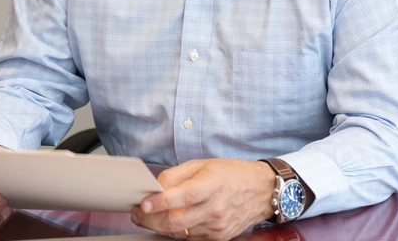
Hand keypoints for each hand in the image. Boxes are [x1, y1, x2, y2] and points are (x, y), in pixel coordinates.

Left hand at [131, 159, 276, 240]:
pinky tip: (172, 221)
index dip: (159, 202)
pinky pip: (190, 238)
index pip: (181, 197)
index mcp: (211, 185)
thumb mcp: (202, 164)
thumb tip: (154, 187)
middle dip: (149, 220)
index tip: (143, 204)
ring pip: (179, 232)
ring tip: (149, 215)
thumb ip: (175, 175)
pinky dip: (177, 231)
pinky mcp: (219, 237)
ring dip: (160, 226)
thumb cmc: (231, 174)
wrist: (261, 191)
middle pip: (175, 222)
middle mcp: (215, 208)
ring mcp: (217, 226)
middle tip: (137, 213)